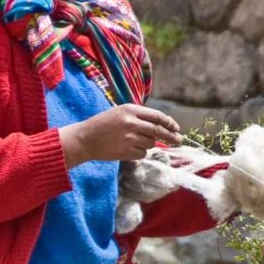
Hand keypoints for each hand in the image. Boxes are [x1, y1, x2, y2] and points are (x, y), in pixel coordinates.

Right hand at [59, 104, 181, 168]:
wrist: (85, 139)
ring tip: (134, 142)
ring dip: (148, 144)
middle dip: (171, 136)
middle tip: (179, 140)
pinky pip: (142, 154)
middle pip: (158, 131)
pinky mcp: (126, 151)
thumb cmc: (103, 125)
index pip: (157, 116)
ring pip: (150, 143)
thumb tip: (162, 126)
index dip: (169, 123)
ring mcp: (129, 138)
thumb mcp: (120, 112)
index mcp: (130, 110)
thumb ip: (139, 117)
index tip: (176, 128)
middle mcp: (131, 123)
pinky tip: (128, 149)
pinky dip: (140, 153)